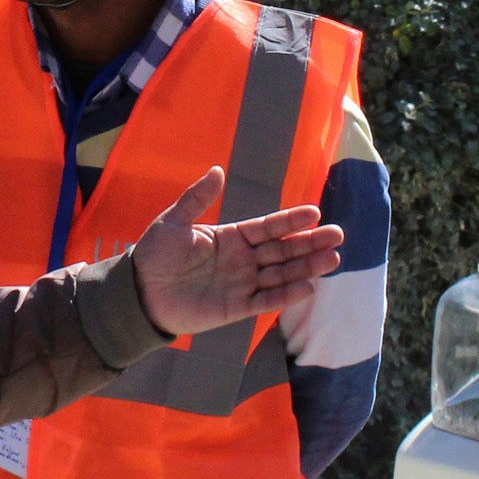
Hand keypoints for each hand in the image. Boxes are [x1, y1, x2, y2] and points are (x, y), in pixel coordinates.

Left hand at [128, 168, 344, 337]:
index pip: (268, 227)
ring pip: (281, 274)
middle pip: (283, 250)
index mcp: (232, 237)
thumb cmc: (155, 254)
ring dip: (306, 267)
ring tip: (333, 259)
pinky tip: (308, 287)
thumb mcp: (174, 222)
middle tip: (337, 235)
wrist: (140, 292)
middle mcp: (243, 260)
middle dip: (310, 243)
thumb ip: (197, 199)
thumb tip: (218, 170)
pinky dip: (286, 295)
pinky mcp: (237, 308)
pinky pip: (265, 301)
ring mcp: (242, 284)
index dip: (291, 221)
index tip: (315, 212)